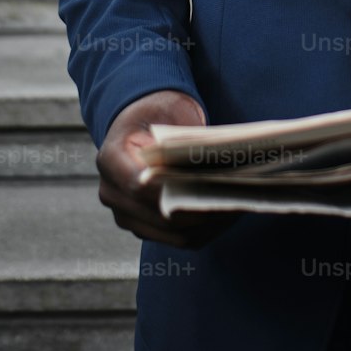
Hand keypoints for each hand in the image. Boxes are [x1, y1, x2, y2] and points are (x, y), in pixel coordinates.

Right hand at [96, 89, 233, 249]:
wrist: (145, 122)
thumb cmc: (159, 112)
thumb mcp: (170, 112)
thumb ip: (183, 141)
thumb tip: (212, 167)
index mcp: (111, 159)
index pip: (141, 186)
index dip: (175, 193)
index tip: (211, 189)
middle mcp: (111, 193)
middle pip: (161, 217)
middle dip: (201, 211)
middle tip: (237, 199)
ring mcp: (125, 214)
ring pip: (173, 234)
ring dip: (209, 225)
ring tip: (239, 207)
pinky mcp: (144, 227)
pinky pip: (178, 238)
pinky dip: (206, 230)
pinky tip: (229, 214)